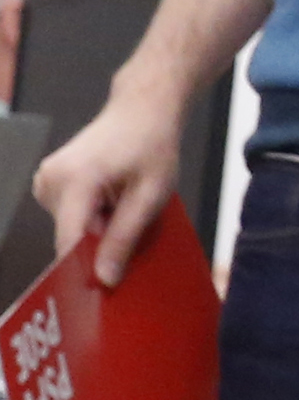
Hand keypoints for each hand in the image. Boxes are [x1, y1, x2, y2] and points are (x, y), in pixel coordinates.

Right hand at [36, 74, 190, 289]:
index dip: (86, 269)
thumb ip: (125, 237)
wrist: (142, 110)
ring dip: (97, 227)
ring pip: (69, 228)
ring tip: (122, 202)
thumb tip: (104, 278)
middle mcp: (50, 180)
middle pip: (70, 237)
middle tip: (131, 226)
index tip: (105, 288)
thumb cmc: (153, 146)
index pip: (69, 242)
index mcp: (75, 181)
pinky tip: (110, 197)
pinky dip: (90, 215)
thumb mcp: (152, 195)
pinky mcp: (47, 182)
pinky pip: (68, 215)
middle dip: (100, 242)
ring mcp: (44, 180)